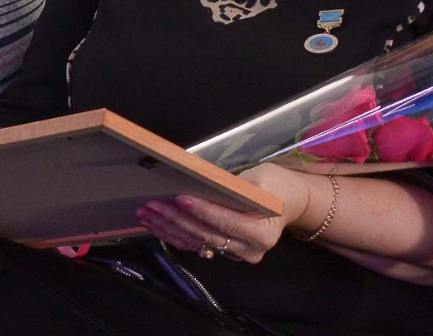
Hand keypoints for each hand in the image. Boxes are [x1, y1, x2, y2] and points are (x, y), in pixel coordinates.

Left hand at [136, 163, 303, 264]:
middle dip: (176, 219)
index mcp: (262, 233)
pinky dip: (173, 234)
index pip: (226, 222)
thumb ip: (238, 186)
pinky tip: (155, 224)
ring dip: (168, 228)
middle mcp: (249, 250)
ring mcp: (235, 254)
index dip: (203, 211)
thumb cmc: (275, 186)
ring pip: (196, 242)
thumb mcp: (263, 179)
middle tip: (151, 204)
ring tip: (146, 214)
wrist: (287, 202)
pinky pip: (195, 245)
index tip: (179, 198)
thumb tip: (206, 181)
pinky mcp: (223, 250)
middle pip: (207, 234)